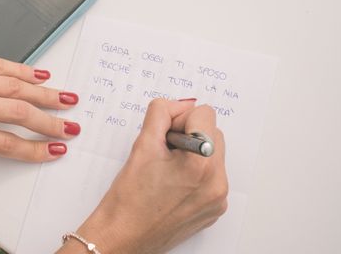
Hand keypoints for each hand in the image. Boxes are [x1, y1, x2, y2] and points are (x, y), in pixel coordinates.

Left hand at [0, 8, 79, 204]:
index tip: (55, 149)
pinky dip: (22, 70)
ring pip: (15, 88)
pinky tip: (39, 73)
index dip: (33, 148)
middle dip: (49, 121)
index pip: (3, 144)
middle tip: (73, 126)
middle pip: (17, 114)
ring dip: (45, 94)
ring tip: (68, 99)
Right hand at [66, 99, 227, 253]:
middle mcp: (217, 182)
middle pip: (212, 132)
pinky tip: (173, 183)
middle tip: (163, 152)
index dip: (179, 118)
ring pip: (213, 153)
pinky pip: (212, 175)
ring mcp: (218, 198)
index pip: (204, 114)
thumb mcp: (142, 144)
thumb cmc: (128, 198)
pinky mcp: (215, 208)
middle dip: (188, 134)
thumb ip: (161, 113)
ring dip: (192, 152)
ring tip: (167, 170)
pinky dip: (195, 172)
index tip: (164, 135)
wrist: (123, 237)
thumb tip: (179, 104)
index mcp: (201, 164)